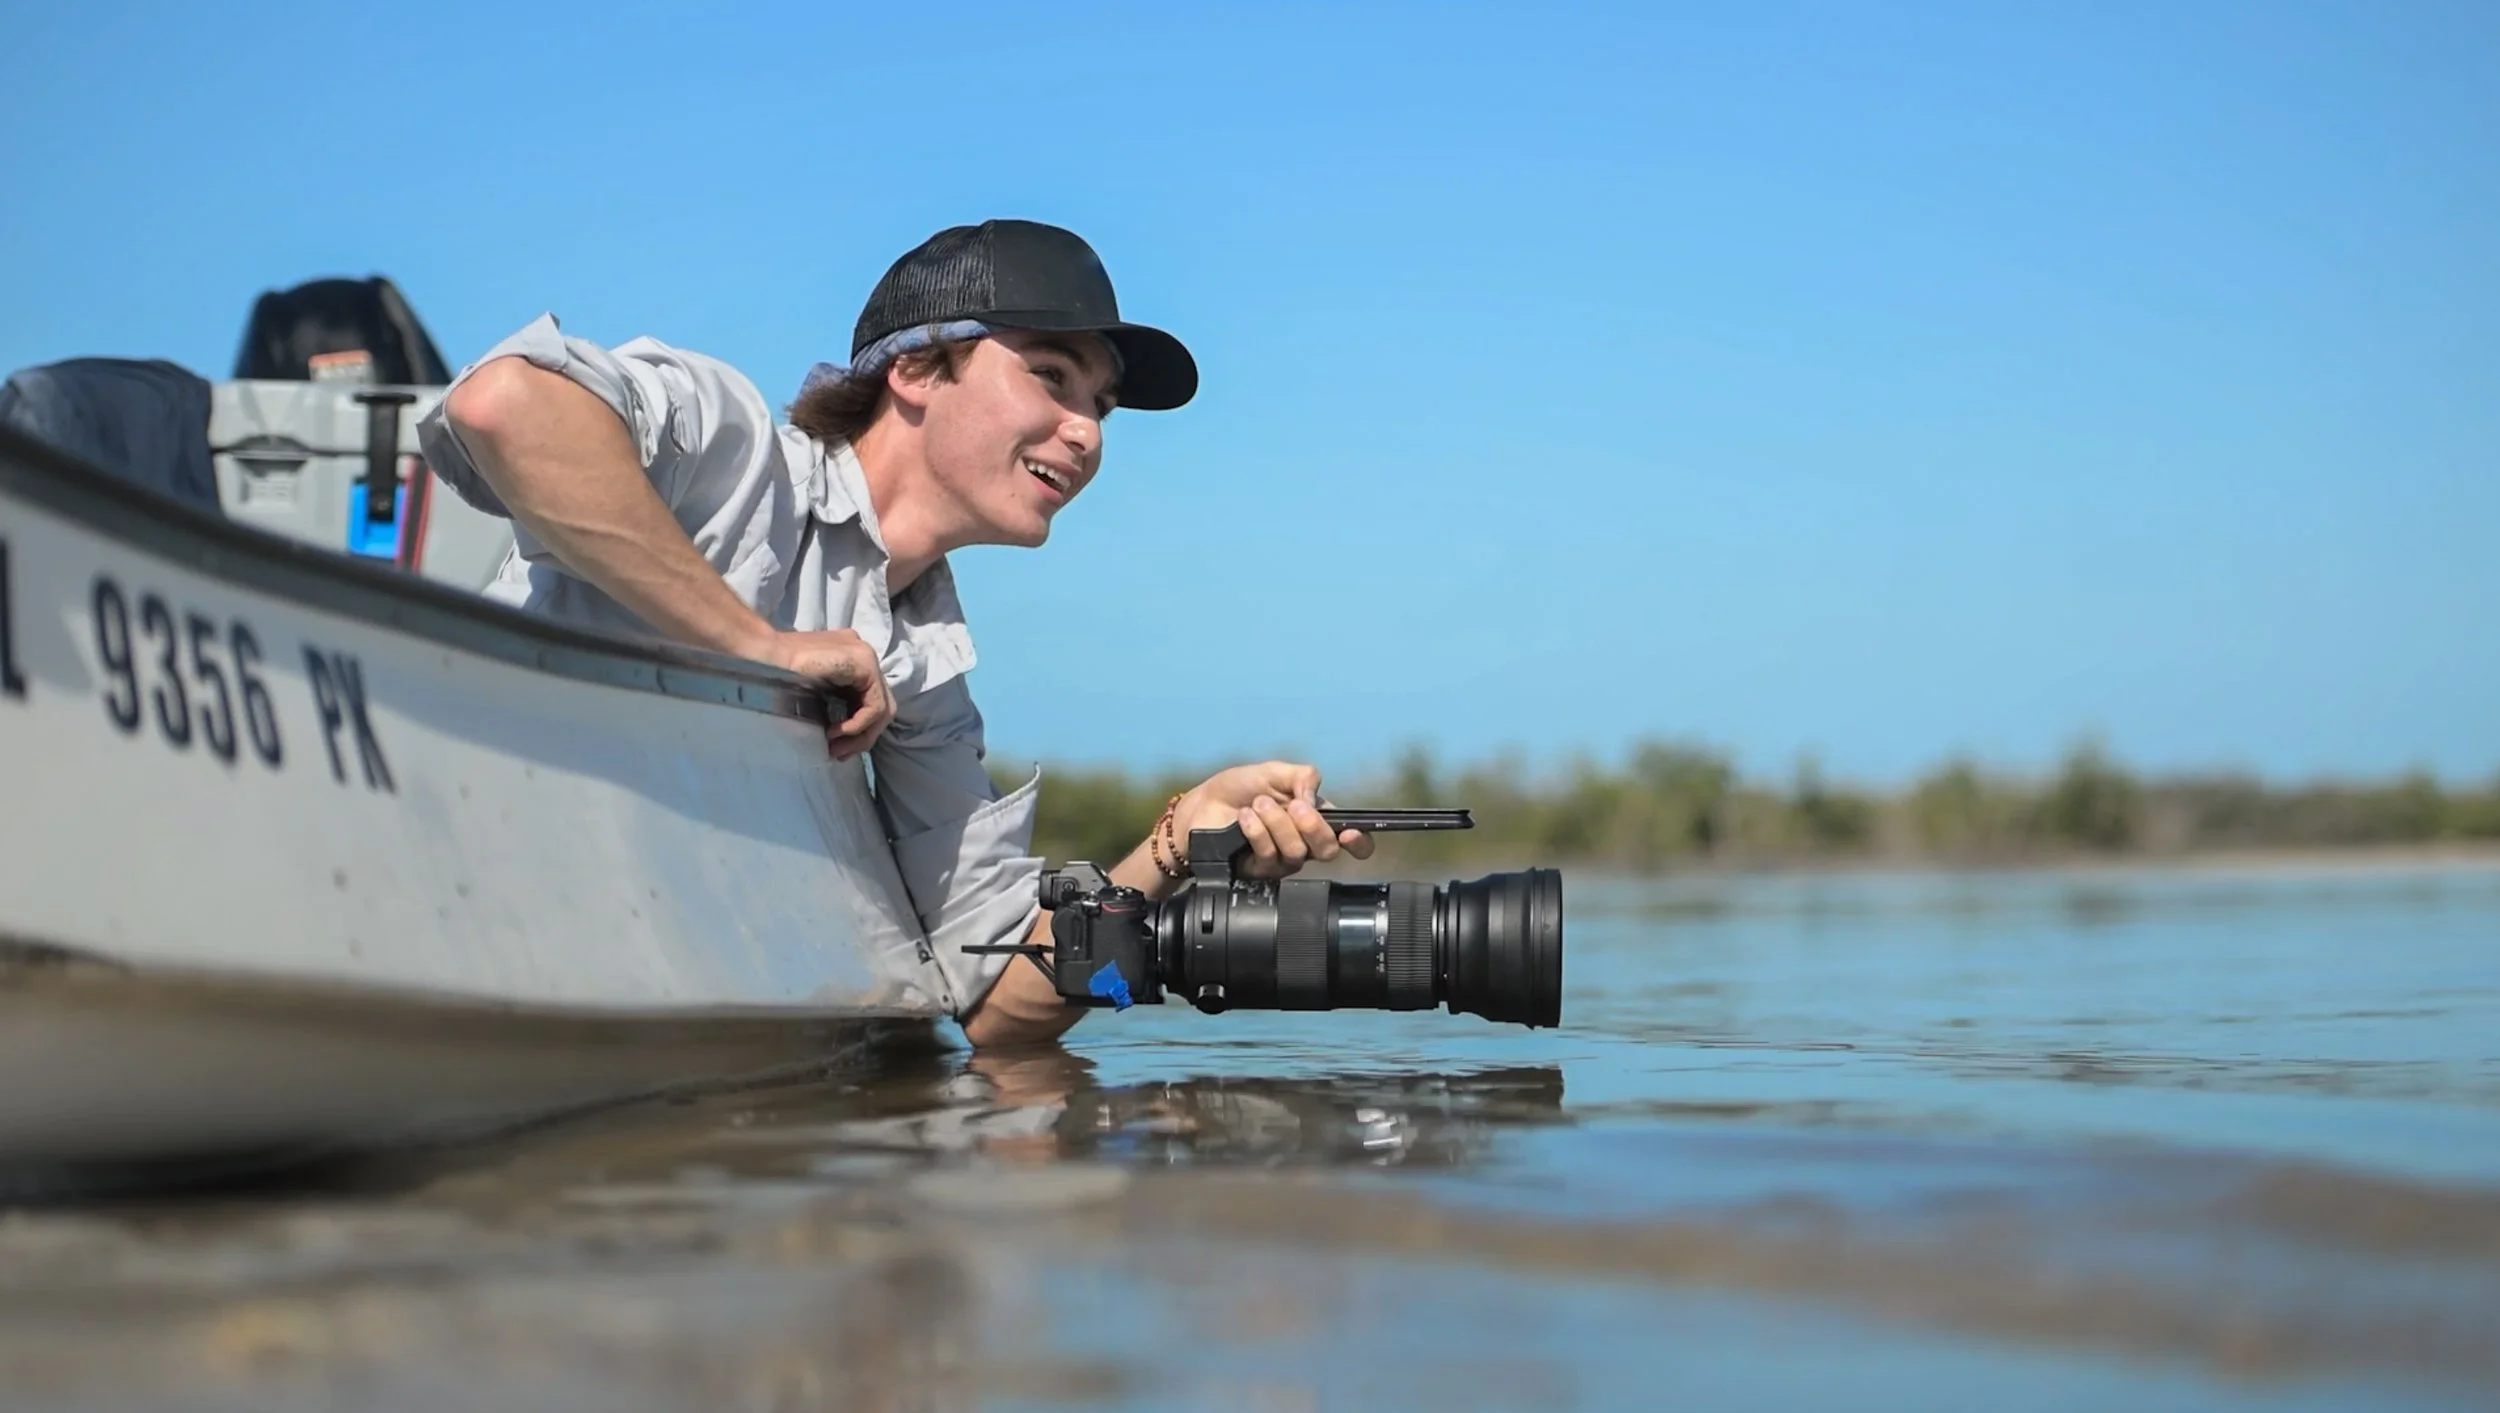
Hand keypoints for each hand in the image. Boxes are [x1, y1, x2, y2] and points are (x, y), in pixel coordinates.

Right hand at [762, 629, 893, 759]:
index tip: (838, 750)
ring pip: (883, 707)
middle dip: (863, 737)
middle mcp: (864, 655)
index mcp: (853, 660)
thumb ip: (834, 705)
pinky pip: (874, 704)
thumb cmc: (777, 675)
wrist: (764, 657)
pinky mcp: (864, 663)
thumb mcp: (814, 693)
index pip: (870, 701)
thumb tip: (844, 738)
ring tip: (836, 749)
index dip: (859, 731)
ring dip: (861, 736)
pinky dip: (858, 725)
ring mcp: (866, 656)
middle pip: (881, 705)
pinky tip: (836, 732)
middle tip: (839, 754)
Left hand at [1170, 761, 1376, 878]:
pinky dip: (1258, 832)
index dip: (1359, 842)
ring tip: (1257, 805)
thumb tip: (1314, 799)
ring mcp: (1281, 859)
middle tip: (1294, 807)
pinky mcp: (1259, 871)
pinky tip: (1244, 819)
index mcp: (1314, 818)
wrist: (1202, 805)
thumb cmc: (1238, 788)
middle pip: (1327, 849)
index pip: (1351, 839)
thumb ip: (1302, 777)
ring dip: (1277, 824)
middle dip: (1313, 826)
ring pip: (1296, 852)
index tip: (1350, 833)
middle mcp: (1303, 842)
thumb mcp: (1274, 771)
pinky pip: (1269, 856)